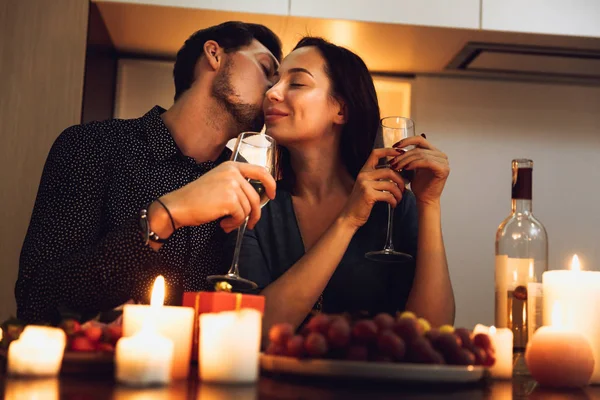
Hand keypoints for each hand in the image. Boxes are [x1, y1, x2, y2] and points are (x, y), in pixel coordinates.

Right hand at [161, 161, 275, 232]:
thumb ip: (236, 185)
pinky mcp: (229, 199)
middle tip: (249, 224)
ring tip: (226, 223)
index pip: (260, 171)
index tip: (272, 195)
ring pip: (248, 208)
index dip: (270, 184)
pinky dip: (233, 224)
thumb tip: (255, 199)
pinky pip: (240, 216)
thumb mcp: (218, 182)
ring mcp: (232, 185)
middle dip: (254, 214)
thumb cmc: (196, 198)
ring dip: (239, 220)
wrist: (178, 206)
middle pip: (255, 197)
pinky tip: (222, 224)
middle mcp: (233, 173)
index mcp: (231, 166)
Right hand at [339, 148, 404, 229]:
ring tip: (399, 198)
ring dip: (398, 193)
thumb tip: (395, 172)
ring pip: (390, 184)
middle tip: (403, 188)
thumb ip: (376, 177)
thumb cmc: (361, 202)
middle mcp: (363, 175)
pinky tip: (393, 204)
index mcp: (364, 171)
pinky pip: (388, 195)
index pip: (376, 153)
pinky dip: (394, 201)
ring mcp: (365, 185)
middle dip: (400, 180)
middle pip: (389, 171)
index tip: (401, 152)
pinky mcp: (368, 195)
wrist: (350, 216)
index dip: (389, 150)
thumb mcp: (366, 186)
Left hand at [390, 134, 448, 205]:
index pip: (420, 139)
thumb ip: (410, 156)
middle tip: (393, 161)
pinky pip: (426, 161)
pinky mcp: (443, 169)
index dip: (406, 141)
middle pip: (418, 148)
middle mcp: (441, 155)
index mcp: (434, 152)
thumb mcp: (413, 166)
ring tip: (397, 166)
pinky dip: (414, 163)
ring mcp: (444, 162)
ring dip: (406, 160)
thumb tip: (398, 147)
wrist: (425, 199)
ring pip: (421, 154)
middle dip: (403, 155)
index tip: (395, 146)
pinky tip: (406, 168)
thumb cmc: (420, 185)